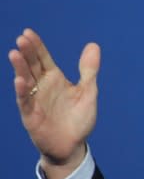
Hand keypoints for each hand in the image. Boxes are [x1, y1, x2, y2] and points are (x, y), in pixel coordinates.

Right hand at [8, 28, 100, 178]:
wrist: (72, 145)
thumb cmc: (78, 119)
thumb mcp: (88, 92)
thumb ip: (89, 70)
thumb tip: (93, 45)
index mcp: (55, 79)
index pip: (43, 59)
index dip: (37, 46)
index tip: (28, 32)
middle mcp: (42, 87)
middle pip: (32, 66)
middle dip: (27, 52)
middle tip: (22, 38)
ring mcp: (35, 100)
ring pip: (25, 80)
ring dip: (20, 68)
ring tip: (15, 53)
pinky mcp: (31, 115)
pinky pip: (25, 102)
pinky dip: (22, 91)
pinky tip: (19, 80)